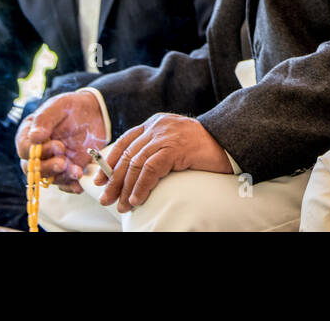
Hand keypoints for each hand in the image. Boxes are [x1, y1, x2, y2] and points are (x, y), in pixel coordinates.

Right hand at [16, 90, 106, 192]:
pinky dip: (71, 186)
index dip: (36, 152)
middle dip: (48, 167)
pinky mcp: (65, 171)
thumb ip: (45, 119)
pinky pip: (64, 184)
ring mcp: (51, 163)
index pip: (24, 150)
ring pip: (48, 178)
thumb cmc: (71, 108)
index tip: (57, 145)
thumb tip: (34, 138)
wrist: (94, 114)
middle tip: (63, 162)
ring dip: (61, 177)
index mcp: (28, 135)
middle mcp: (36, 153)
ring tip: (76, 171)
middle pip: (32, 169)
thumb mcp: (58, 106)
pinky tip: (79, 185)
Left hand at [97, 114, 231, 211]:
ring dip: (126, 188)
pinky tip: (137, 199)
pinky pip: (151, 169)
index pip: (125, 141)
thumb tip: (135, 171)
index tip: (100, 179)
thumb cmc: (204, 147)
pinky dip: (141, 186)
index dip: (110, 161)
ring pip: (136, 163)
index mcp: (156, 123)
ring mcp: (167, 135)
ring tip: (121, 205)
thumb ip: (157, 148)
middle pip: (128, 154)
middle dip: (114, 179)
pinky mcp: (175, 147)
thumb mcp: (175, 142)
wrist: (229, 141)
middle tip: (106, 199)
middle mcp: (158, 126)